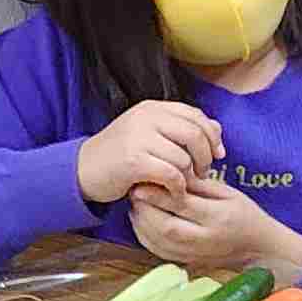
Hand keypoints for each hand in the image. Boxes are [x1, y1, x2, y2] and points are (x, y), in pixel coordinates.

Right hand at [77, 99, 222, 205]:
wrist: (83, 170)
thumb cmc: (122, 155)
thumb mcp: (152, 135)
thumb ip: (182, 129)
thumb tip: (217, 128)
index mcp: (152, 108)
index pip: (195, 115)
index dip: (212, 136)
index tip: (218, 154)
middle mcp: (146, 117)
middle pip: (195, 134)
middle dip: (206, 157)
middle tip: (203, 173)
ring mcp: (138, 137)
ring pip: (184, 157)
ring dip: (190, 176)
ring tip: (183, 184)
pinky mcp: (133, 160)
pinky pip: (171, 174)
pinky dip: (178, 187)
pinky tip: (173, 192)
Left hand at [128, 177, 301, 278]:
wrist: (260, 249)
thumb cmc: (246, 215)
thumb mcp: (228, 193)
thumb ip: (198, 185)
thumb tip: (169, 172)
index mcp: (218, 217)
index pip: (181, 204)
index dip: (157, 193)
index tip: (143, 180)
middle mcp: (204, 239)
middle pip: (164, 226)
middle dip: (144, 207)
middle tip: (135, 190)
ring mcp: (194, 254)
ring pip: (156, 241)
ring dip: (140, 221)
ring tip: (136, 204)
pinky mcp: (186, 262)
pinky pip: (156, 251)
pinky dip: (143, 235)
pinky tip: (142, 220)